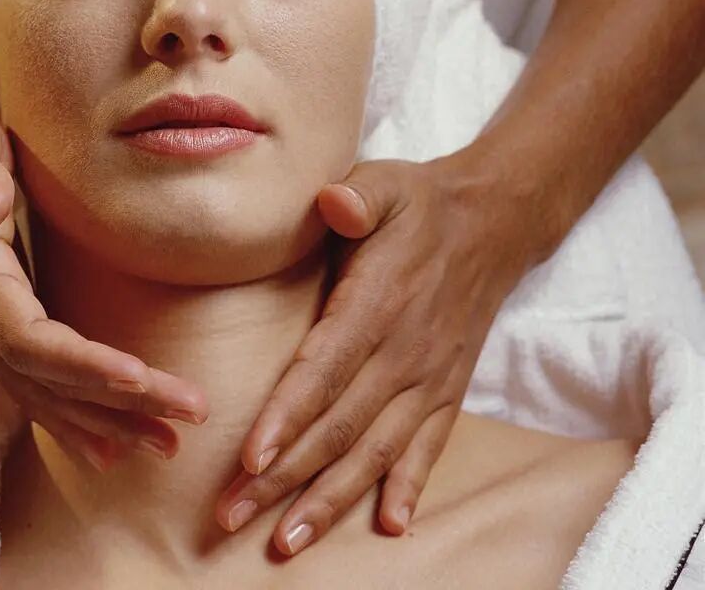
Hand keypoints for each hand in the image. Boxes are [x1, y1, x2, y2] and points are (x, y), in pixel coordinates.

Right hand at [0, 91, 207, 469]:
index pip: (28, 337)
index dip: (82, 363)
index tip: (138, 377)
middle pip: (49, 378)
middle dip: (121, 402)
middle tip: (191, 415)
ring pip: (46, 394)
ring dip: (108, 422)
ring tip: (168, 445)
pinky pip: (36, 388)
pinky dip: (75, 420)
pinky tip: (111, 446)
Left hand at [214, 152, 542, 555]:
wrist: (493, 223)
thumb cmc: (420, 204)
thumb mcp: (386, 183)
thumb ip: (357, 195)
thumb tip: (331, 202)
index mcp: (378, 302)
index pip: (325, 369)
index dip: (288, 416)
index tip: (251, 459)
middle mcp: (404, 351)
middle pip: (339, 426)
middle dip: (284, 477)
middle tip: (231, 515)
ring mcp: (430, 376)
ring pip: (377, 451)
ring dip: (332, 499)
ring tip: (288, 541)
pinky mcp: (449, 388)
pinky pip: (428, 446)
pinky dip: (410, 486)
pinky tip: (391, 526)